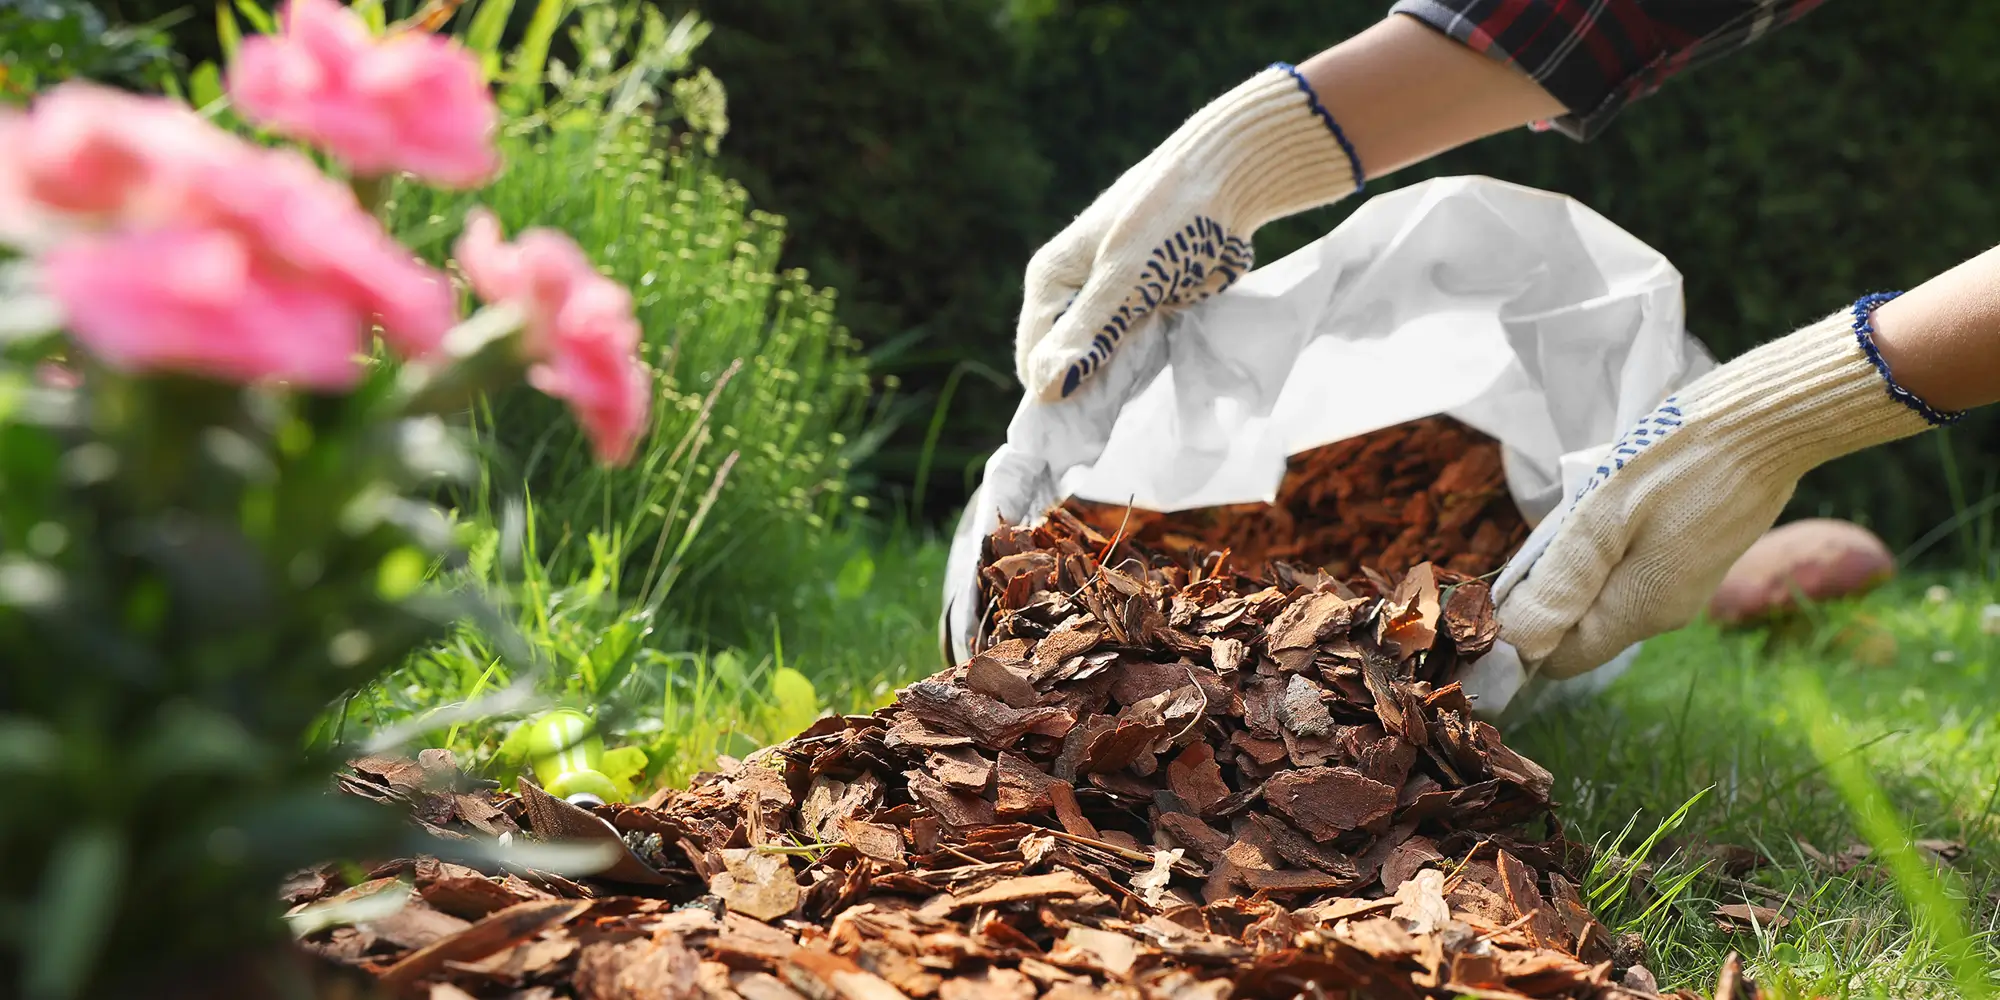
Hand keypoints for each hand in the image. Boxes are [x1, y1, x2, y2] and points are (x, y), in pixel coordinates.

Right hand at [1014, 63, 1360, 400]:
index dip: (1054, 392)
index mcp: (1051, 280)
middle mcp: (1072, 294)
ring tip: (1142, 392)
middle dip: (1086, 390)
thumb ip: (1089, 332)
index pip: (1033, 358)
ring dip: (1118, 381)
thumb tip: (1046, 390)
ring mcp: (1111, 303)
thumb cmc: (1171, 219)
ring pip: (1101, 363)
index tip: (1087, 425)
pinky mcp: (1145, 308)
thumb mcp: (1126, 277)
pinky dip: (1145, 368)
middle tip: (1120, 409)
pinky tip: (1160, 376)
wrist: (1230, 181)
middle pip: (1065, 363)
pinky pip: (1135, 354)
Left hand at [1495, 297, 1950, 678]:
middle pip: (1581, 630)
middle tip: (1524, 548)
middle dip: (1544, 603)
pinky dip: (1604, 555)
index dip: (1519, 638)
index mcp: (1641, 610)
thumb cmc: (1679, 459)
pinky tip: (1600, 516)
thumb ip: (1562, 584)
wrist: (1768, 419)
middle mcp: (1665, 612)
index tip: (1488, 599)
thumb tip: (1519, 644)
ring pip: (1605, 599)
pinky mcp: (1693, 557)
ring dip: (1572, 574)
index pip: (1562, 658)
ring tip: (1561, 525)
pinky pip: (1631, 573)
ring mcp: (1683, 586)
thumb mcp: (1604, 517)